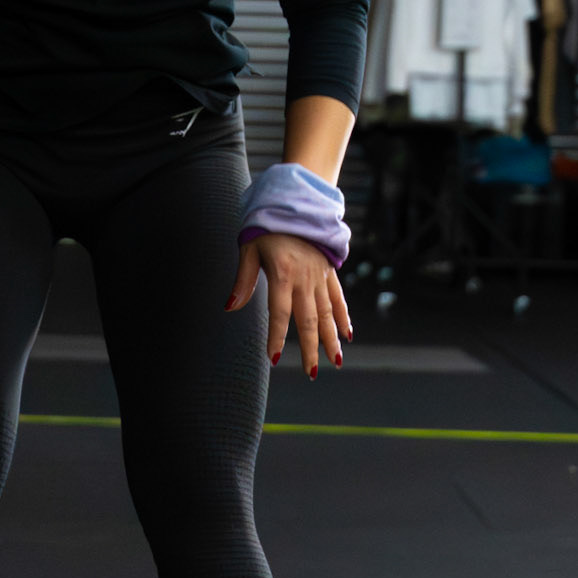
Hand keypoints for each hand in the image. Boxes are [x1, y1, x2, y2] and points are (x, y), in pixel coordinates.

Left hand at [225, 231, 351, 377]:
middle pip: (308, 319)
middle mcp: (304, 278)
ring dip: (332, 339)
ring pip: (327, 313)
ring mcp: (320, 276)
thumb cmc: (266, 228)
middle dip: (311, 348)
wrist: (296, 204)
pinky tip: (348, 335)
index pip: (279, 313)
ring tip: (336, 362)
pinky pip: (338, 298)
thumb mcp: (248, 249)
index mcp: (282, 274)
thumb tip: (229, 307)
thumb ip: (242, 280)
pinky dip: (344, 317)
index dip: (277, 337)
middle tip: (311, 373)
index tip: (275, 358)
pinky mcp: (329, 272)